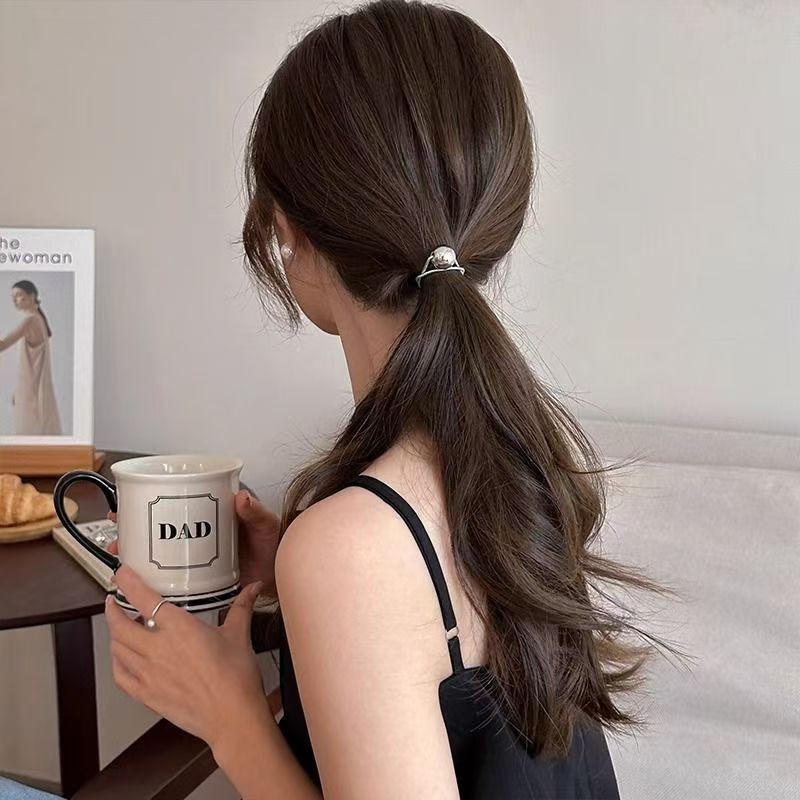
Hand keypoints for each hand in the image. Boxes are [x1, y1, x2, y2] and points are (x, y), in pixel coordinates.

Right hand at [106, 490, 279, 594]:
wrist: (281, 574)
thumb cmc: (276, 543)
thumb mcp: (266, 524)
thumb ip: (256, 512)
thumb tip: (242, 497)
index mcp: (213, 513)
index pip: (178, 500)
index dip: (152, 498)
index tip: (128, 499)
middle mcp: (200, 532)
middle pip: (162, 525)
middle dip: (136, 527)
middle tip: (119, 528)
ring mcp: (197, 554)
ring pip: (162, 550)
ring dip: (140, 552)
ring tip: (123, 554)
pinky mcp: (199, 575)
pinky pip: (172, 574)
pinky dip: (155, 576)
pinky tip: (142, 581)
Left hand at [106, 564, 269, 749]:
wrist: (232, 717)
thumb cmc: (236, 678)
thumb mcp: (239, 634)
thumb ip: (242, 607)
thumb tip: (254, 588)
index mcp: (179, 628)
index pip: (144, 599)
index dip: (128, 583)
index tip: (122, 573)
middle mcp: (157, 648)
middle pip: (120, 624)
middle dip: (113, 610)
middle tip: (114, 601)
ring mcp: (148, 673)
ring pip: (117, 649)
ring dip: (114, 634)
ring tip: (120, 626)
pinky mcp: (147, 695)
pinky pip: (120, 676)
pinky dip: (116, 663)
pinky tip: (122, 658)